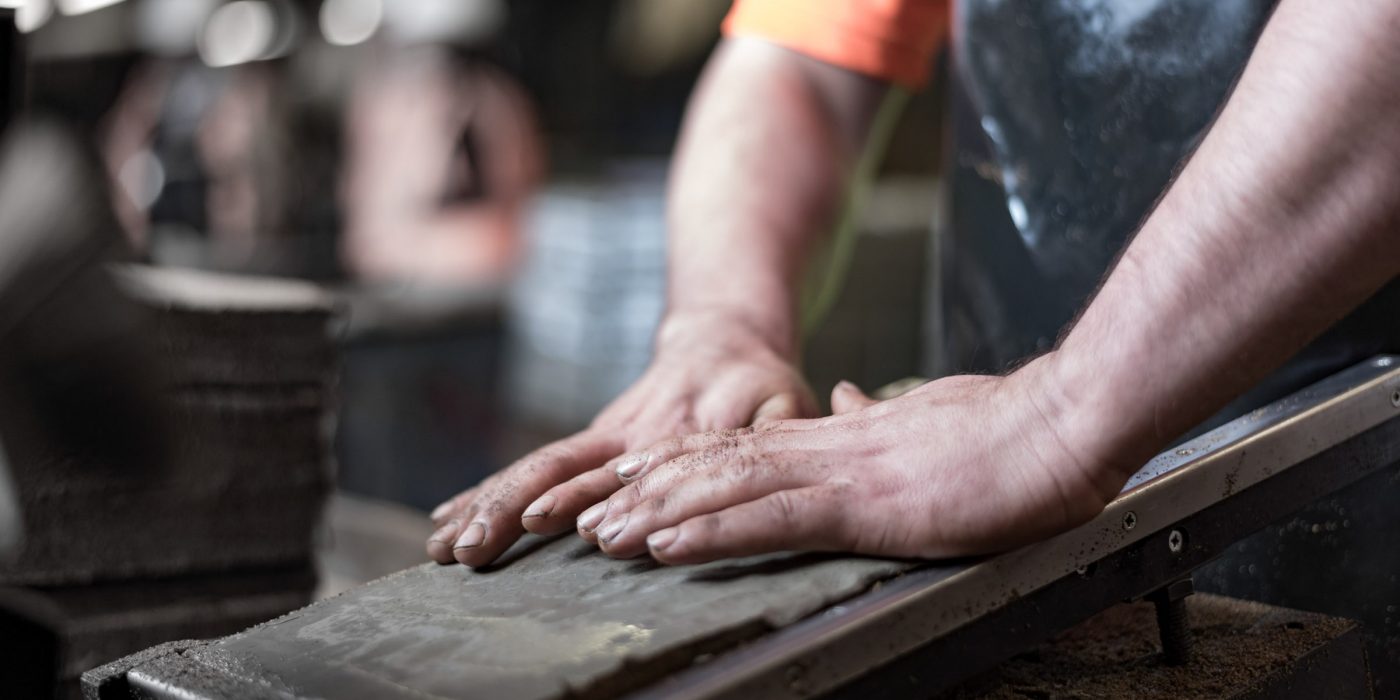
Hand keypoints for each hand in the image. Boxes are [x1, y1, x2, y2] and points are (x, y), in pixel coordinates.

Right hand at [425, 310, 815, 566]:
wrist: (724, 339)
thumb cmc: (760, 383)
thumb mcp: (783, 405)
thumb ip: (772, 437)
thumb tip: (759, 468)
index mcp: (667, 432)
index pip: (614, 469)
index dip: (577, 497)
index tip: (536, 522)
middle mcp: (622, 436)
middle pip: (553, 470)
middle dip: (505, 509)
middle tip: (468, 549)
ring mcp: (598, 439)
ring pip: (531, 470)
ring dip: (484, 506)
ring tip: (441, 547)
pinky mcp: (586, 444)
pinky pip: (529, 469)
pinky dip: (484, 494)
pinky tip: (445, 525)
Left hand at [579, 358, 1127, 564]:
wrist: (1065, 422)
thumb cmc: (1013, 429)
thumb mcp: (930, 416)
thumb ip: (877, 414)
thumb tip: (848, 400)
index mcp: (845, 436)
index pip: (746, 448)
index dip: (684, 465)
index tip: (635, 479)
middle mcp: (829, 449)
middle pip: (718, 467)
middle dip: (650, 495)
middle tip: (590, 516)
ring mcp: (843, 473)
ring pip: (727, 490)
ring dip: (659, 515)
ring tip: (603, 536)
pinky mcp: (865, 503)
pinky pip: (770, 518)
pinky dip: (710, 533)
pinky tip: (668, 546)